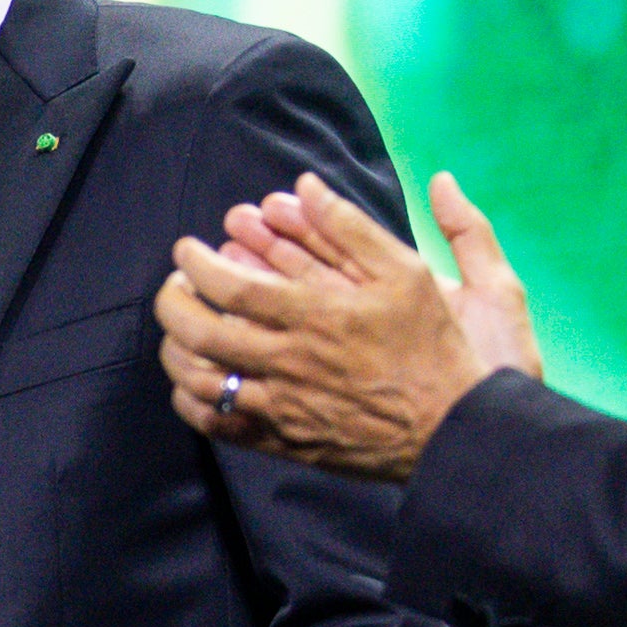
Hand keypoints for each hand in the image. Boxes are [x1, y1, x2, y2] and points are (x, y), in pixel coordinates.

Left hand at [156, 171, 511, 480]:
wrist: (453, 426)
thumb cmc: (432, 345)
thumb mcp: (407, 272)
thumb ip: (351, 227)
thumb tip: (307, 186)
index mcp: (316, 317)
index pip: (230, 287)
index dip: (196, 264)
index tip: (186, 250)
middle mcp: (291, 363)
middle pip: (201, 334)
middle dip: (172, 303)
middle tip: (173, 286)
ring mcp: (283, 407)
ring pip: (201, 382)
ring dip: (175, 351)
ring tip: (179, 329)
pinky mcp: (285, 441)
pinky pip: (220, 426)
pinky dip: (193, 403)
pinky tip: (193, 383)